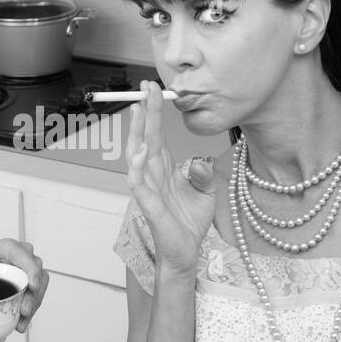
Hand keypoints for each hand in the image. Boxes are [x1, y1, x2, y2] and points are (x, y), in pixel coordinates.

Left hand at [0, 239, 48, 332]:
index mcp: (7, 248)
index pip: (24, 255)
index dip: (31, 270)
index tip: (31, 286)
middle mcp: (23, 257)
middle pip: (36, 274)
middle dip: (32, 295)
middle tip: (24, 311)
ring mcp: (30, 272)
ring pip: (39, 288)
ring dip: (32, 307)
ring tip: (21, 323)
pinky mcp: (33, 287)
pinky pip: (37, 298)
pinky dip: (29, 313)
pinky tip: (20, 324)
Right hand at [125, 80, 216, 272]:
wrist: (186, 253)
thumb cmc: (189, 223)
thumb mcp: (205, 193)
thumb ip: (202, 175)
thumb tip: (199, 163)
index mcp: (163, 168)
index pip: (156, 134)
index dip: (154, 111)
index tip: (154, 88)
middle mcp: (152, 175)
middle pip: (144, 138)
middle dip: (144, 113)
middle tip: (144, 88)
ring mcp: (148, 190)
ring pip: (136, 156)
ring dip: (135, 134)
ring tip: (137, 111)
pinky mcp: (150, 207)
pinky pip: (139, 185)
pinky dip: (137, 168)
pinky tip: (140, 153)